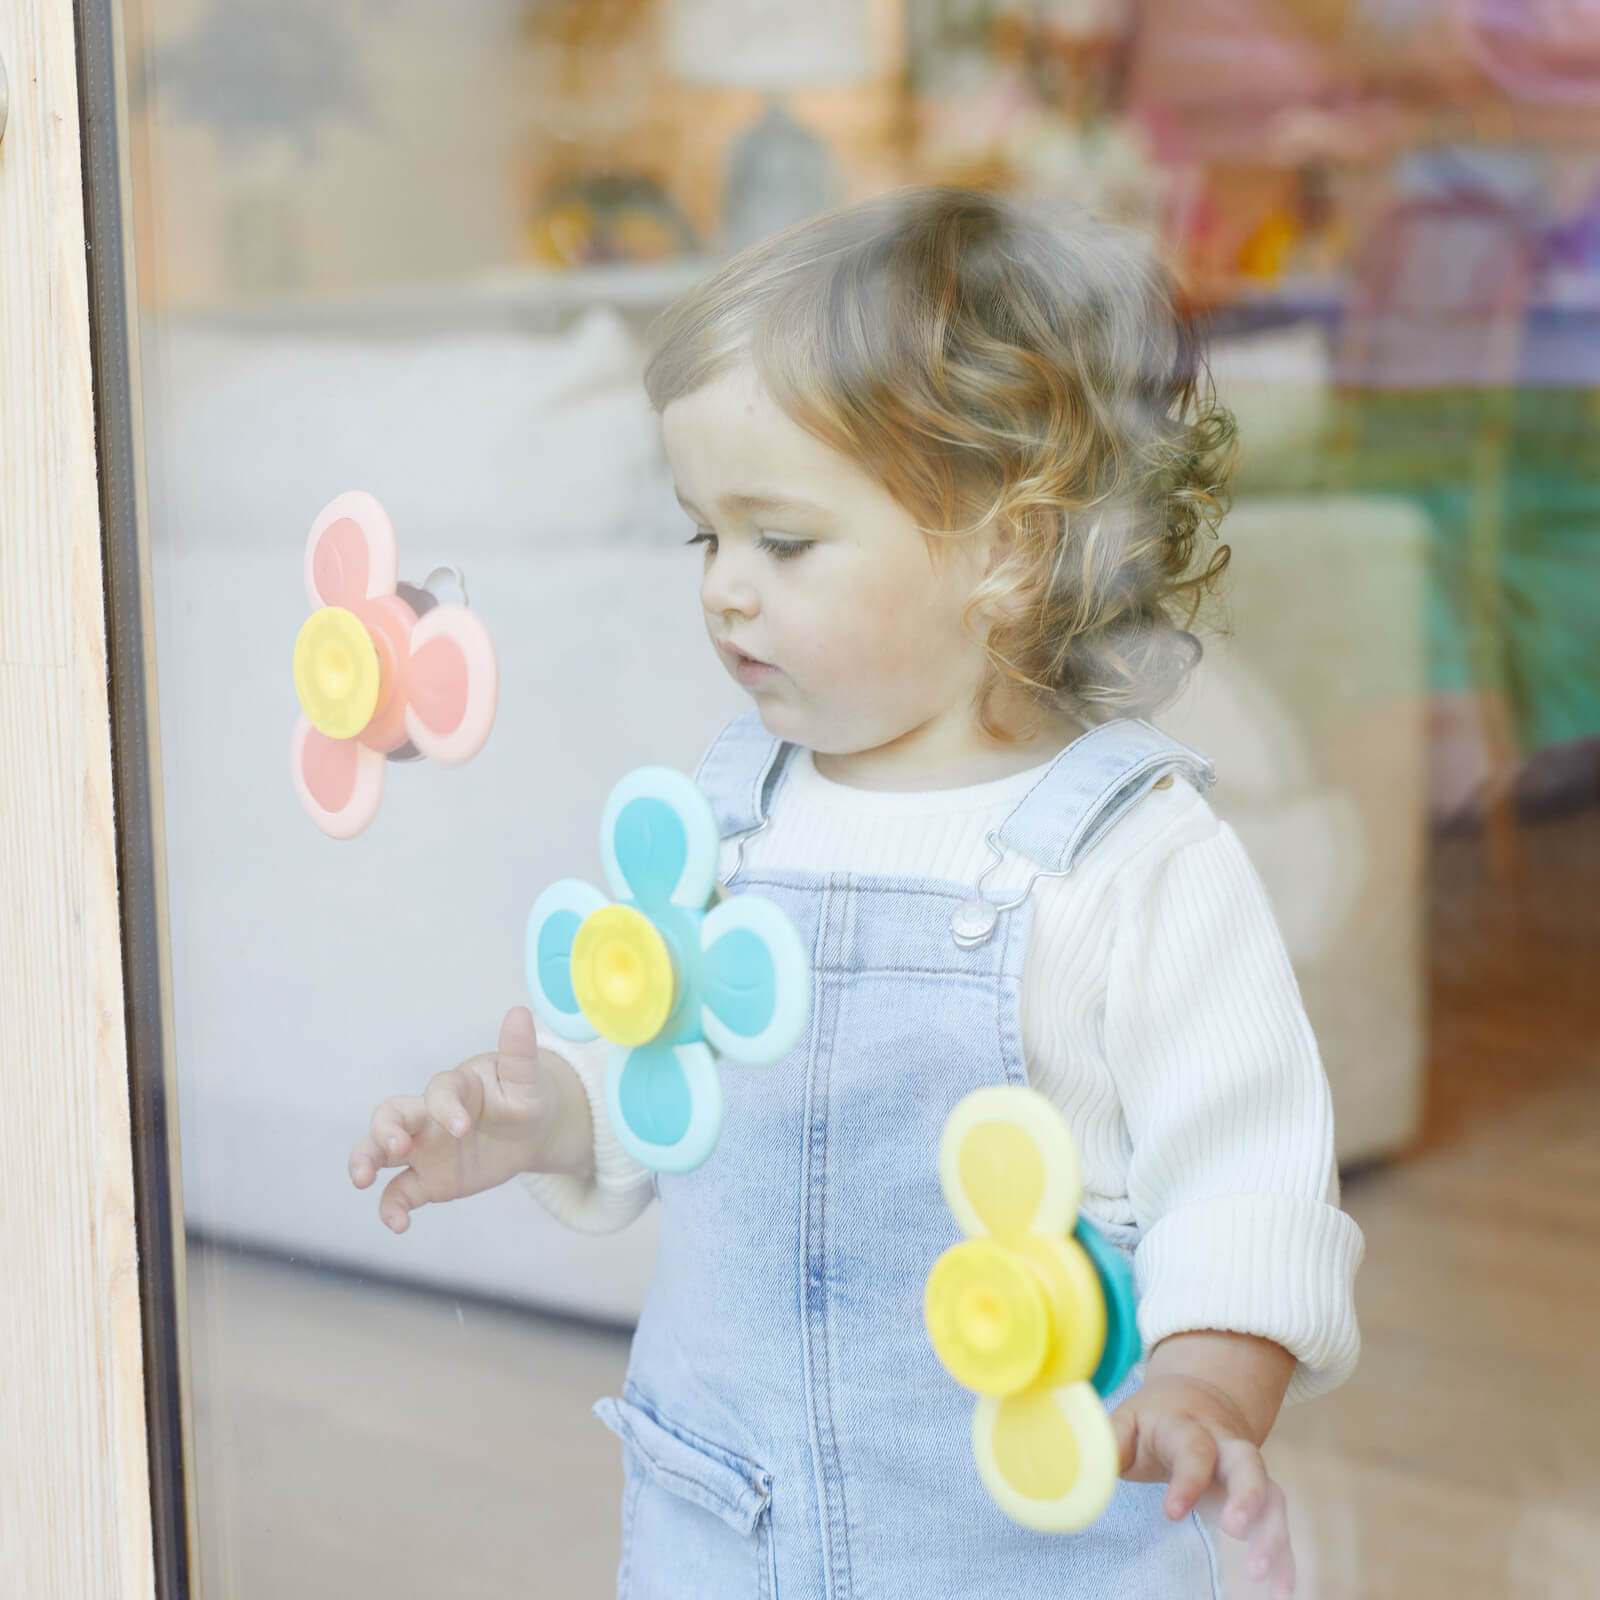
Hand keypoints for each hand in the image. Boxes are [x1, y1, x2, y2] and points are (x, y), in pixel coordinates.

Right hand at [348, 1005, 593, 1233]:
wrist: (530, 1131)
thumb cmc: (524, 1096)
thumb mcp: (528, 1078)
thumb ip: (519, 1051)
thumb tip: (519, 1012)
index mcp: (455, 1088)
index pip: (439, 1091)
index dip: (445, 1107)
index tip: (463, 1127)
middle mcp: (429, 1116)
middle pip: (390, 1114)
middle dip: (385, 1129)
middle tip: (397, 1145)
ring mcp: (424, 1149)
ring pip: (379, 1151)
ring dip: (366, 1160)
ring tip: (362, 1179)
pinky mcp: (427, 1179)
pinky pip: (399, 1193)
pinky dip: (391, 1209)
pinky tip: (399, 1226)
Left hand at [1113, 1368, 1295, 1599]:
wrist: (1198, 1394)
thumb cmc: (1154, 1418)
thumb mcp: (1126, 1419)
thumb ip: (1108, 1443)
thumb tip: (1084, 1472)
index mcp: (1187, 1426)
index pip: (1193, 1448)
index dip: (1186, 1479)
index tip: (1172, 1513)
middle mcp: (1225, 1445)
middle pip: (1248, 1462)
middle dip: (1248, 1495)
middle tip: (1235, 1529)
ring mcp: (1247, 1470)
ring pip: (1272, 1495)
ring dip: (1272, 1534)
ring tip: (1263, 1577)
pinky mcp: (1260, 1494)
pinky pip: (1278, 1523)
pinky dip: (1285, 1557)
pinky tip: (1282, 1590)